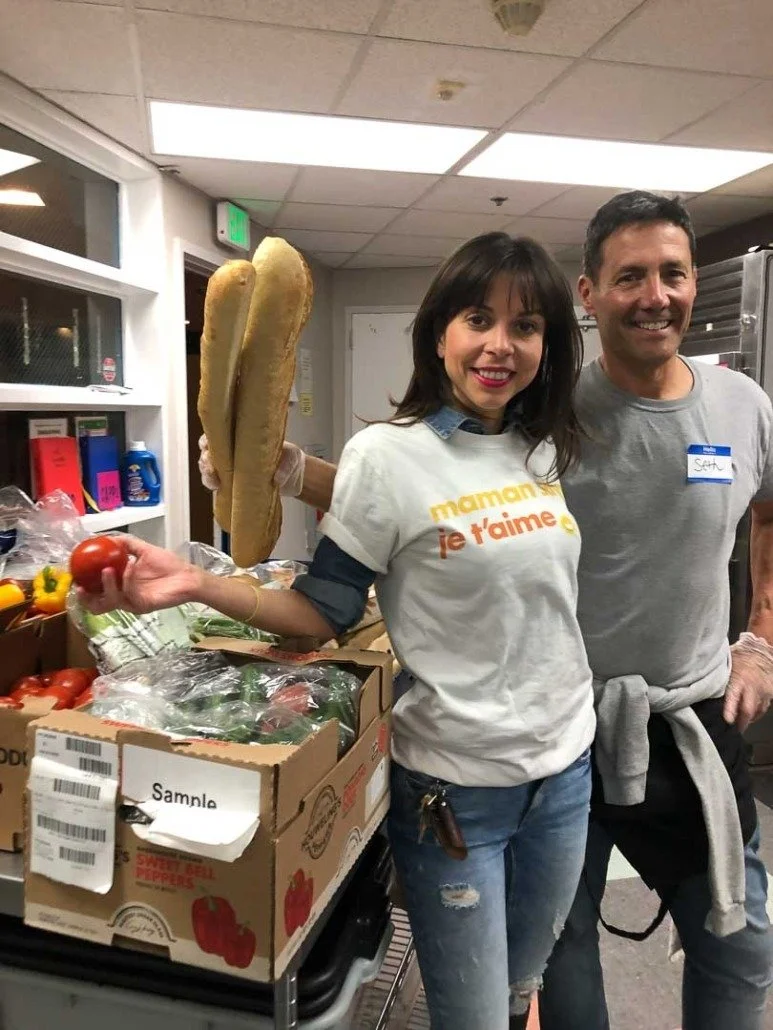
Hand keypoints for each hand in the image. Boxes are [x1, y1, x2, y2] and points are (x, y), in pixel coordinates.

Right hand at [76, 535, 202, 615]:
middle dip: (83, 596)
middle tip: (77, 582)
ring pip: (106, 603)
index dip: (84, 582)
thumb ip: (128, 544)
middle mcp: (123, 594)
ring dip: (101, 588)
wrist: (187, 577)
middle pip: (96, 601)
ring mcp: (130, 601)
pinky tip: (117, 572)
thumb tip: (109, 537)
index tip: (75, 570)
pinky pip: (122, 599)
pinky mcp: (138, 606)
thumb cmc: (168, 564)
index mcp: (122, 582)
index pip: (98, 587)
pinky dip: (116, 586)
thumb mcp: (145, 550)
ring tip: (103, 571)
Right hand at [198, 436, 304, 497]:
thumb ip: (286, 465)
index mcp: (243, 436)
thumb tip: (277, 477)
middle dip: (206, 459)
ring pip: (209, 468)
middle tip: (212, 468)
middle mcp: (233, 450)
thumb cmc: (290, 459)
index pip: (220, 432)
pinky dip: (214, 486)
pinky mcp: (233, 483)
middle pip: (209, 451)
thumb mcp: (292, 457)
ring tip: (214, 482)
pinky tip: (217, 489)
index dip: (209, 438)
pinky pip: (218, 483)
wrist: (294, 478)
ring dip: (207, 474)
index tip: (208, 445)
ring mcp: (231, 467)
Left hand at [724, 632, 772, 731]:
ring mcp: (762, 691)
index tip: (728, 720)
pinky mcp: (769, 693)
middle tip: (736, 729)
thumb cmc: (740, 656)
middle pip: (748, 710)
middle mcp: (752, 687)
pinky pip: (764, 707)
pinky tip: (751, 716)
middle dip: (742, 722)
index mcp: (738, 679)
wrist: (761, 651)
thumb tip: (704, 685)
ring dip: (749, 719)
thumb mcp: (727, 664)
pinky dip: (757, 713)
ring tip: (742, 723)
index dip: (731, 710)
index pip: (734, 697)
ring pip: (757, 711)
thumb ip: (720, 677)